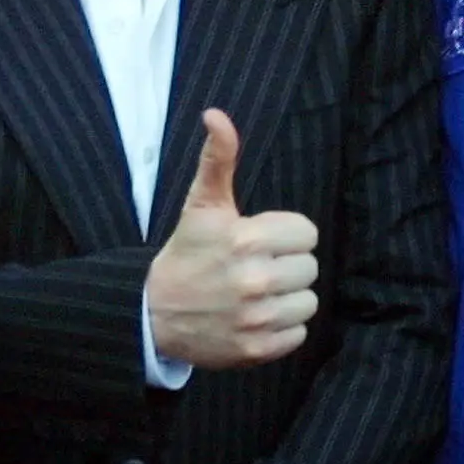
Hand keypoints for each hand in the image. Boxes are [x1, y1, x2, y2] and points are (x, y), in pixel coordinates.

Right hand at [145, 110, 318, 369]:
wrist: (153, 313)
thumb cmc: (186, 253)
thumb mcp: (202, 204)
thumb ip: (218, 159)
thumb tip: (217, 115)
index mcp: (247, 239)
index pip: (306, 234)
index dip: (283, 236)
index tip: (257, 242)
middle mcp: (254, 280)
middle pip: (309, 268)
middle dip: (286, 266)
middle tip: (254, 269)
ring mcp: (256, 318)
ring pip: (307, 302)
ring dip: (287, 299)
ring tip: (256, 295)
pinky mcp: (257, 349)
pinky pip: (298, 334)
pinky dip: (281, 329)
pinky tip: (254, 318)